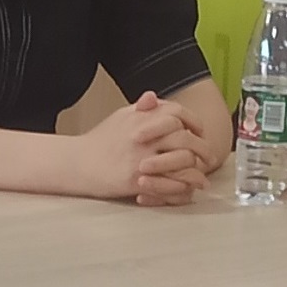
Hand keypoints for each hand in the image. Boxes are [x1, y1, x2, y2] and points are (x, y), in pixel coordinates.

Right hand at [83, 93, 209, 206]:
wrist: (76, 163)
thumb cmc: (99, 141)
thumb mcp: (119, 118)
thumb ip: (140, 110)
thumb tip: (154, 97)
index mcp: (140, 118)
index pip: (177, 114)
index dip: (193, 122)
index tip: (199, 131)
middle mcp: (143, 136)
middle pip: (185, 138)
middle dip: (202, 148)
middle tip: (209, 156)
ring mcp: (141, 158)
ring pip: (181, 161)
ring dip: (197, 170)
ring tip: (203, 177)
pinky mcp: (136, 179)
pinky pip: (168, 183)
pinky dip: (182, 187)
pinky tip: (188, 190)